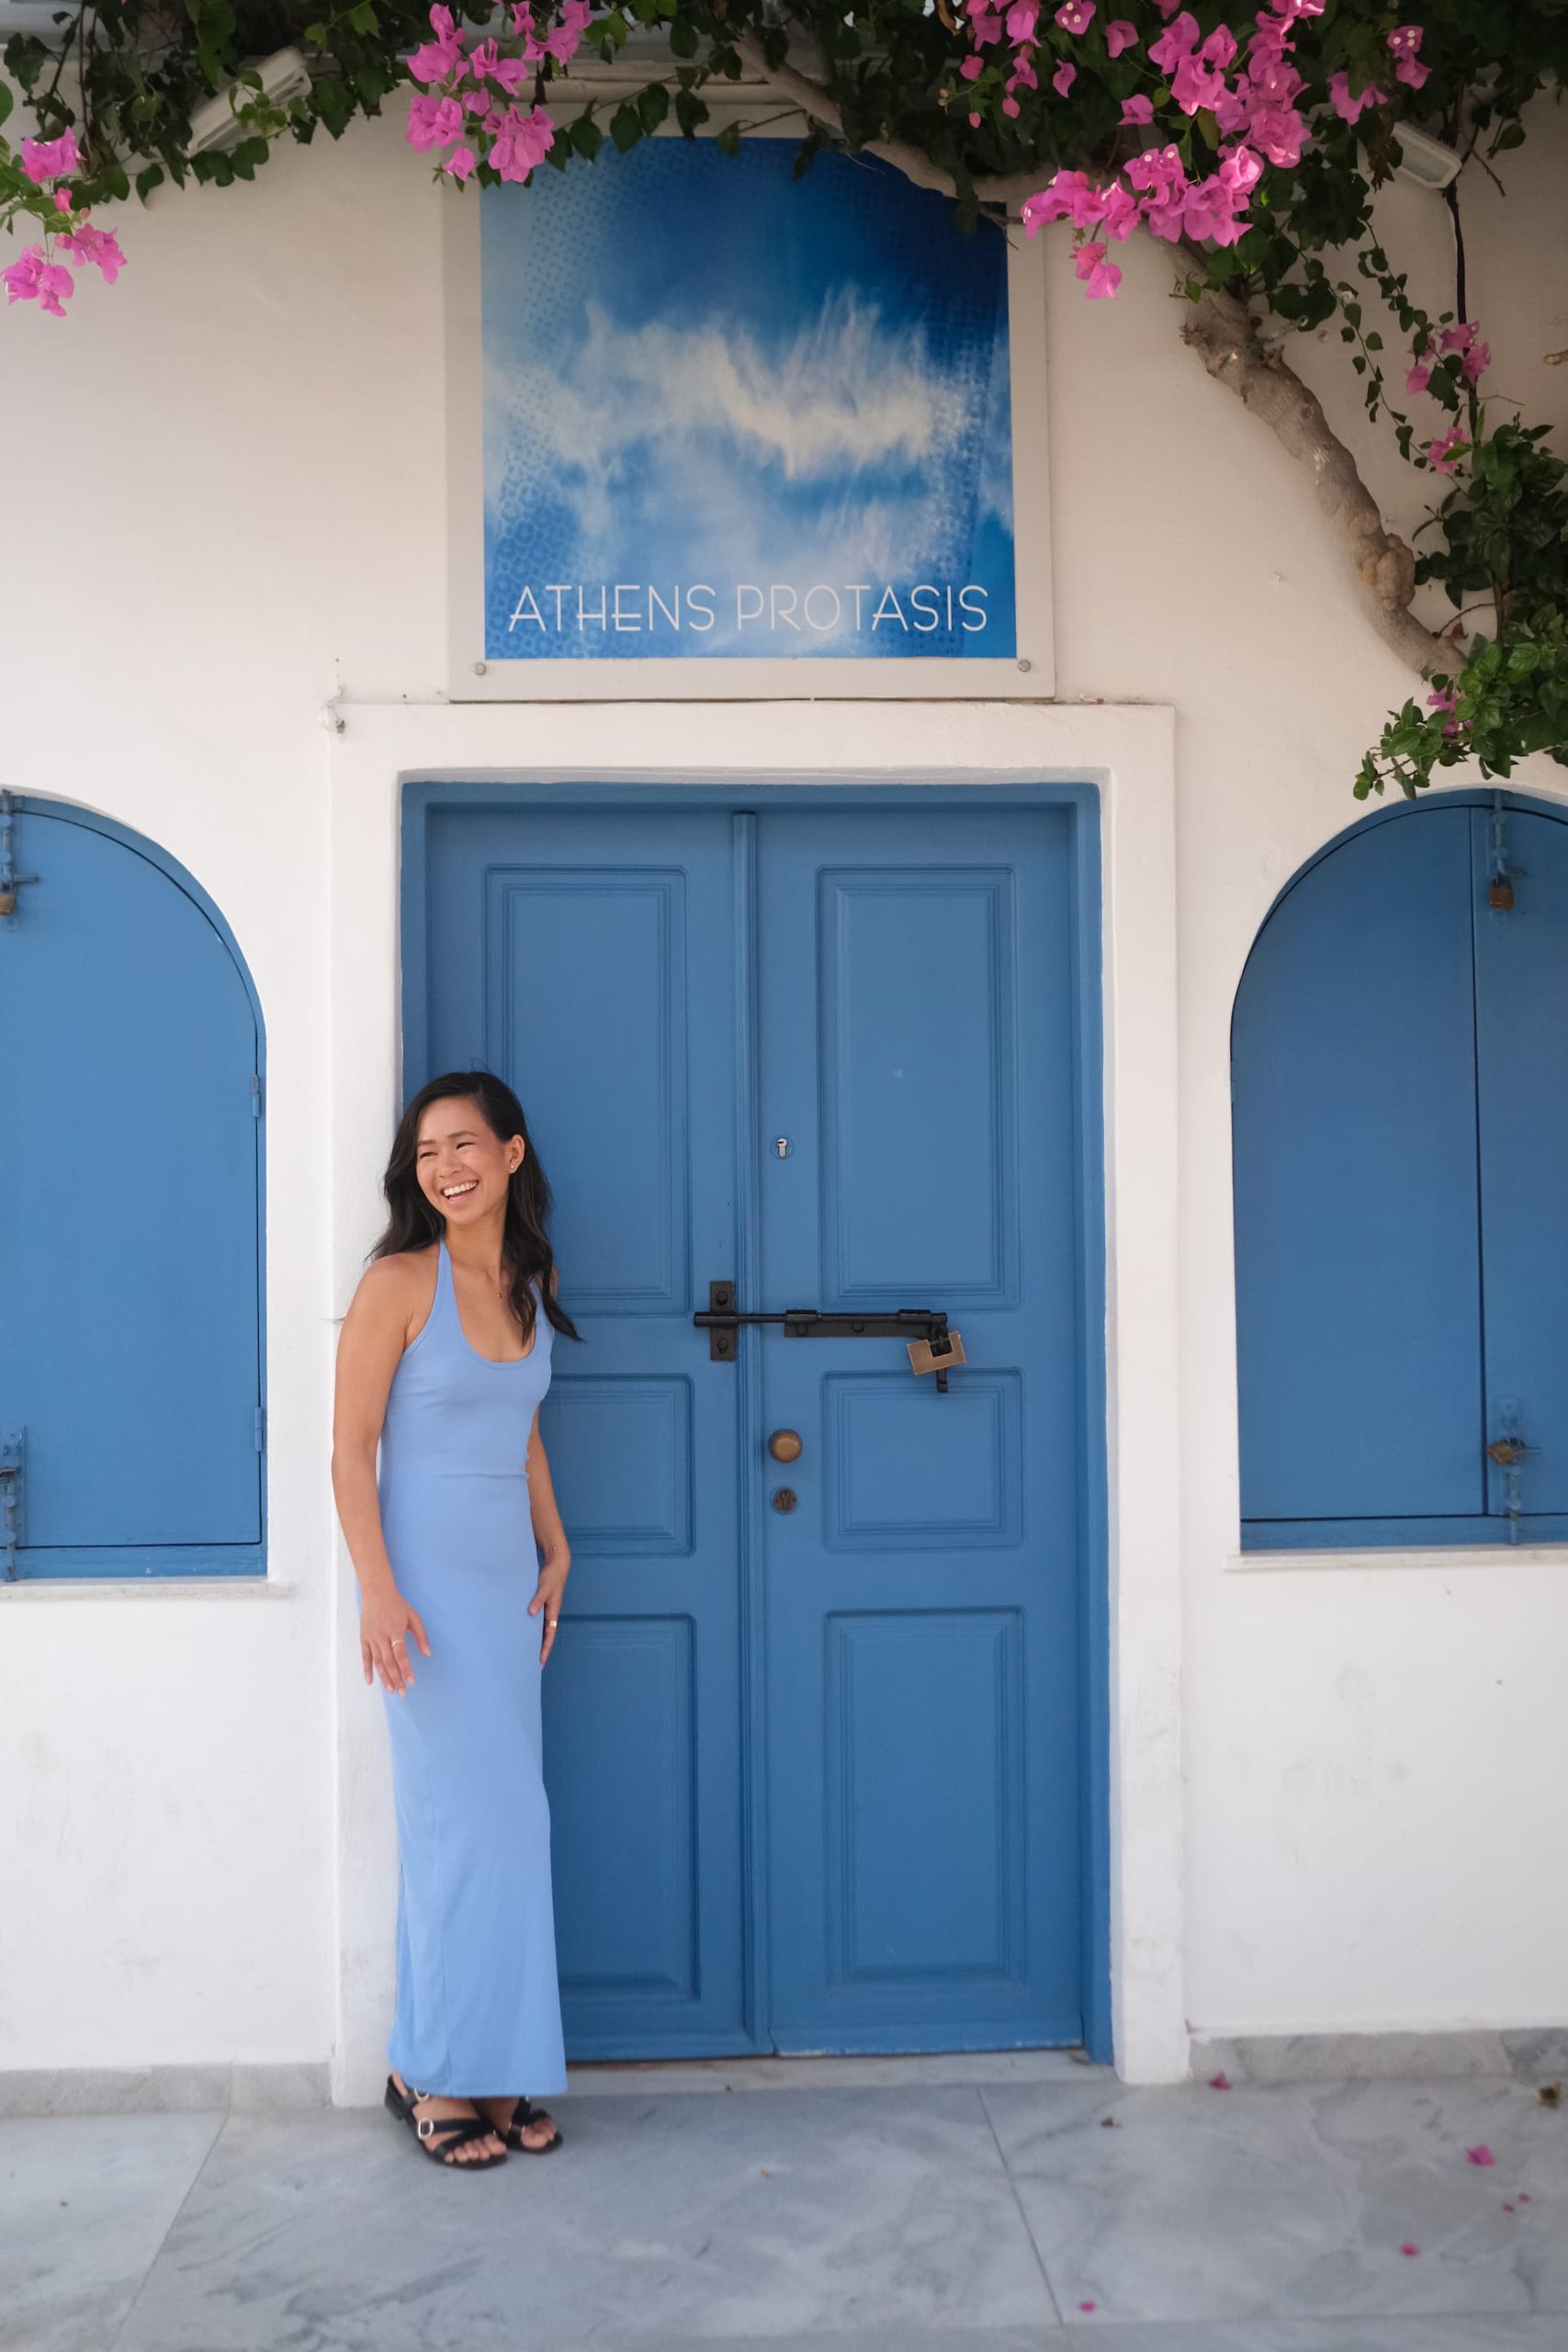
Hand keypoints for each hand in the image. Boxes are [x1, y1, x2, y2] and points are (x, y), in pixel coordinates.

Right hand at [361, 1583, 430, 1693]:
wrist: (377, 1592)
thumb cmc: (398, 1605)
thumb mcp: (413, 1616)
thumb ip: (421, 1635)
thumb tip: (427, 1653)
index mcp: (395, 1630)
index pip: (401, 1654)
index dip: (406, 1669)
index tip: (411, 1681)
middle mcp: (382, 1635)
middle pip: (389, 1662)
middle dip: (396, 1678)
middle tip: (402, 1692)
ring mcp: (371, 1637)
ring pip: (377, 1661)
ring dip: (384, 1677)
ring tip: (391, 1689)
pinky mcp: (363, 1638)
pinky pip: (365, 1656)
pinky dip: (367, 1669)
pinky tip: (370, 1681)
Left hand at [528, 1550, 568, 1667]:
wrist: (556, 1564)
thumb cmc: (552, 1576)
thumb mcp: (545, 1587)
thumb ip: (538, 1599)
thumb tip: (531, 1613)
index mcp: (553, 1613)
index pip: (549, 1636)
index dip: (545, 1650)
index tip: (540, 1662)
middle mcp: (549, 1614)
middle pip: (544, 1637)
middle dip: (539, 1650)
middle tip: (529, 1664)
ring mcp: (545, 1610)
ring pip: (539, 1630)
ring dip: (534, 1640)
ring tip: (523, 1651)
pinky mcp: (540, 1604)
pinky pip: (535, 1620)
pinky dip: (529, 1628)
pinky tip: (520, 1631)